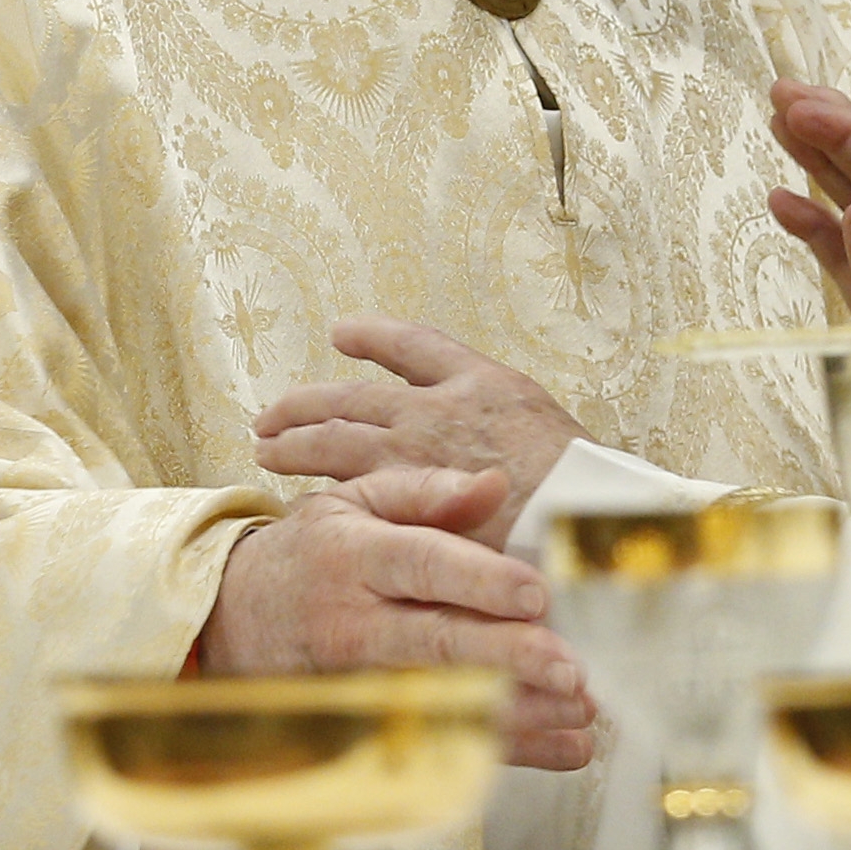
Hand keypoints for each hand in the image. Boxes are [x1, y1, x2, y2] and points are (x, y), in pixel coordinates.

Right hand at [201, 466, 595, 769]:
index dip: (481, 580)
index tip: (536, 593)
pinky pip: (439, 741)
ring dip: (517, 715)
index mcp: (358, 555)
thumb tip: (496, 482)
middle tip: (572, 671)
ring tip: (580, 716)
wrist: (234, 617)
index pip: (425, 564)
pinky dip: (501, 751)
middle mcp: (357, 623)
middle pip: (439, 642)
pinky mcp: (366, 724)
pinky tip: (558, 748)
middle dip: (509, 658)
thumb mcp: (355, 500)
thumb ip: (428, 490)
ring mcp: (358, 682)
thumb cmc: (316, 551)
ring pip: (445, 702)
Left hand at [253, 317, 592, 547]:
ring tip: (265, 445)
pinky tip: (292, 498)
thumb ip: (510, 435)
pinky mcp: (397, 499)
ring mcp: (411, 453)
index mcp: (483, 383)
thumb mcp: (556, 437)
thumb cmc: (585, 489)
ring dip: (293, 441)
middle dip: (309, 401)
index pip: (415, 345)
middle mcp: (437, 408)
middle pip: (353, 395)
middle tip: (275, 412)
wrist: (582, 518)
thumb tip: (496, 454)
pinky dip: (312, 491)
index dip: (374, 336)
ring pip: (333, 438)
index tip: (342, 331)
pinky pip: (341, 490)